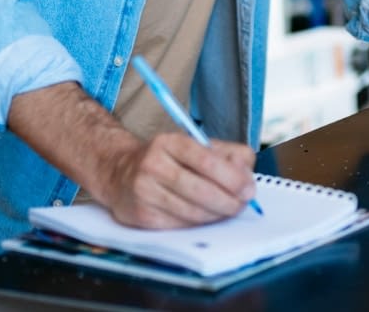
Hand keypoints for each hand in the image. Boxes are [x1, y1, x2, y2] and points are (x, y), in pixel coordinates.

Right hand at [100, 132, 258, 229]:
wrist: (120, 173)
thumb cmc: (168, 160)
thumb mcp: (196, 146)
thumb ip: (228, 154)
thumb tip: (247, 175)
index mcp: (170, 142)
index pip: (206, 161)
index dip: (232, 178)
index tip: (249, 189)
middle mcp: (153, 164)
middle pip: (200, 190)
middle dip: (228, 202)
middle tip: (242, 205)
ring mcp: (144, 191)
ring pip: (192, 212)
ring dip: (216, 215)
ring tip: (227, 211)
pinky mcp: (141, 215)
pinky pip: (179, 225)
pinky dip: (198, 224)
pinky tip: (205, 217)